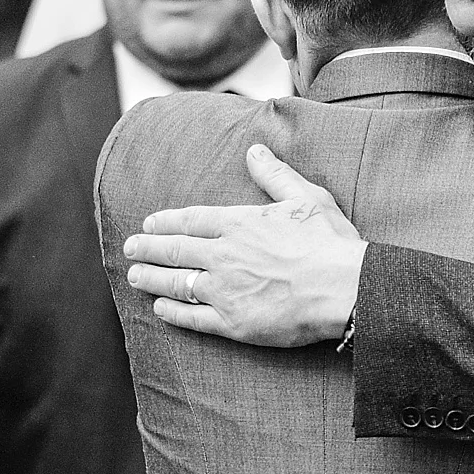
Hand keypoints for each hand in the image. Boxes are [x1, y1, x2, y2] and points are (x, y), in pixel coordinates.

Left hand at [123, 145, 366, 346]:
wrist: (343, 288)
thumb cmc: (329, 243)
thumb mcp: (306, 198)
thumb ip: (275, 175)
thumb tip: (254, 150)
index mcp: (239, 224)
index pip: (190, 221)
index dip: (166, 222)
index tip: (149, 224)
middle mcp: (223, 255)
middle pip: (174, 250)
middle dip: (147, 248)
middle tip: (130, 248)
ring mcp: (224, 291)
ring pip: (176, 283)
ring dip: (151, 279)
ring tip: (135, 276)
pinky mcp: (232, 322)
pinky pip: (192, 317)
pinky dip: (172, 313)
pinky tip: (160, 309)